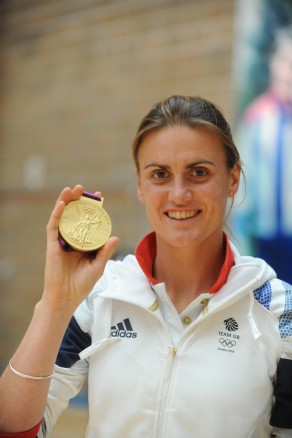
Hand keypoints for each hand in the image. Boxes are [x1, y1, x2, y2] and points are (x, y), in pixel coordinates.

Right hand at [41, 185, 118, 313]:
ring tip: (71, 189)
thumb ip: (105, 252)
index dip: (92, 209)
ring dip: (65, 201)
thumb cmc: (82, 284)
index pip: (87, 221)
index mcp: (84, 242)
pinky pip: (53, 226)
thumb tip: (115, 237)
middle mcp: (72, 239)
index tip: (99, 197)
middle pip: (74, 215)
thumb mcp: (98, 266)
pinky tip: (61, 204)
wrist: (66, 297)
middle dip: (77, 200)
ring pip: (63, 217)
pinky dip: (57, 214)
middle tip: (83, 188)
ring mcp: (61, 241)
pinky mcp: (52, 244)